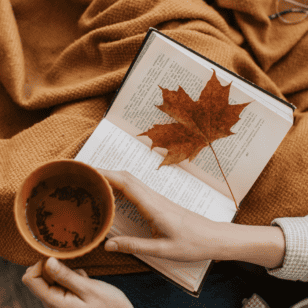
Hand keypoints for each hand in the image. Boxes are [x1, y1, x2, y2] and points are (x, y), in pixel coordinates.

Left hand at [22, 257, 132, 307]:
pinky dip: (71, 277)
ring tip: (84, 278)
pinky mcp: (65, 300)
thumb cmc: (108, 307)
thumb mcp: (89, 288)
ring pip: (51, 278)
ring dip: (66, 272)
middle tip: (76, 269)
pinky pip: (61, 282)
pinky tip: (85, 282)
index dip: (41, 263)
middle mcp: (51, 304)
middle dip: (55, 267)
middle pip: (39, 276)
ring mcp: (58, 303)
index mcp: (54, 302)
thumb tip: (47, 260)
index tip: (59, 257)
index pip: (30, 278)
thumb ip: (66, 275)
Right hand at [98, 169, 225, 261]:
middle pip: (126, 177)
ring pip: (131, 180)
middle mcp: (153, 197)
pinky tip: (115, 192)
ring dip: (113, 176)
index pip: (126, 183)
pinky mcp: (159, 202)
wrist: (213, 237)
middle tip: (85, 174)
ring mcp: (157, 198)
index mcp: (153, 206)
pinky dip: (122, 185)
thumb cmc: (192, 243)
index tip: (89, 172)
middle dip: (105, 172)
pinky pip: (136, 188)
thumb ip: (135, 246)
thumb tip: (108, 244)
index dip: (106, 175)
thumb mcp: (163, 250)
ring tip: (94, 181)